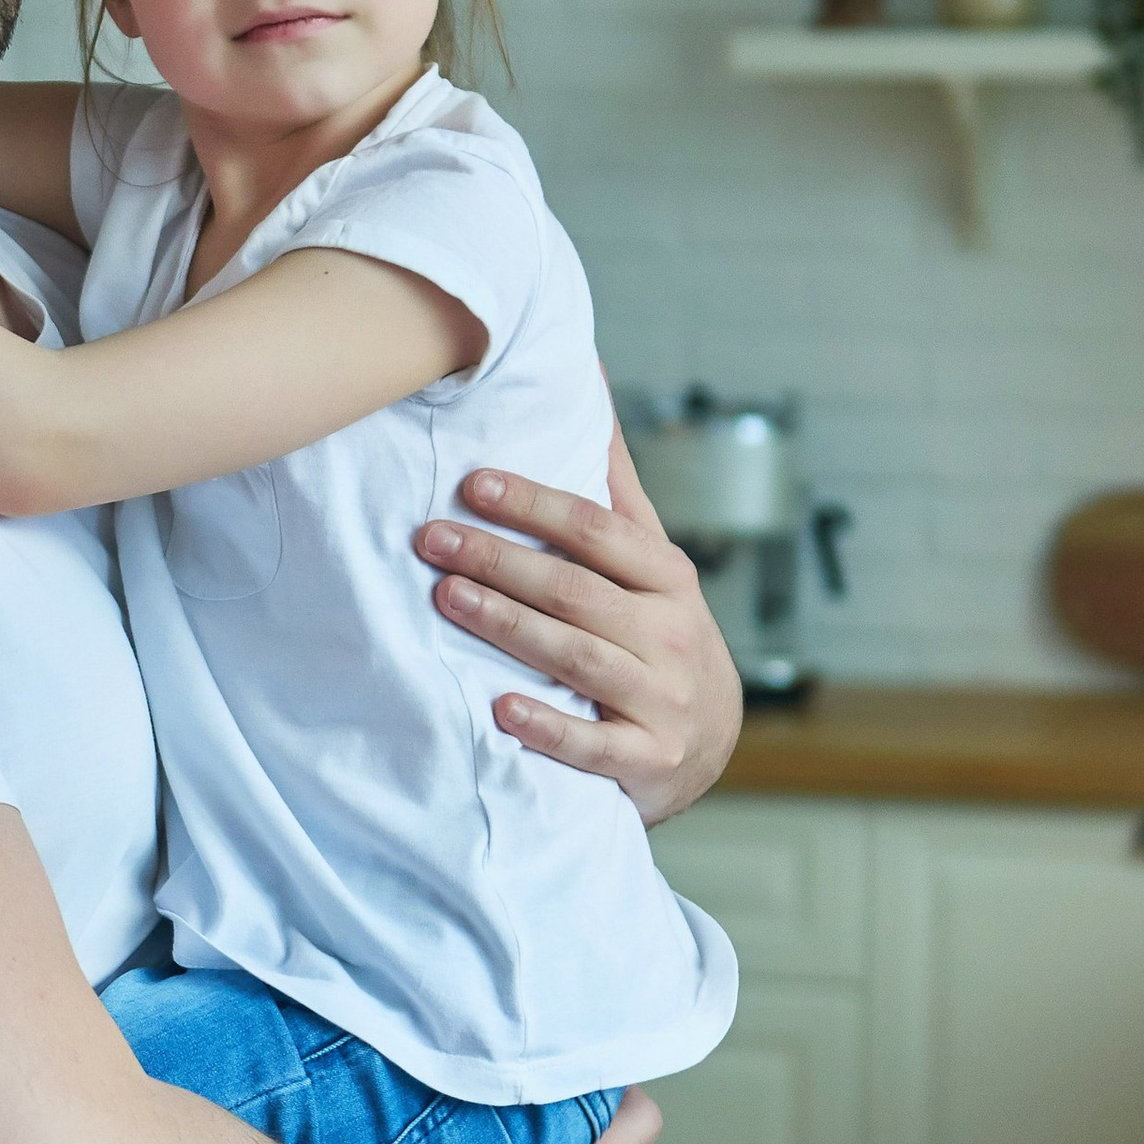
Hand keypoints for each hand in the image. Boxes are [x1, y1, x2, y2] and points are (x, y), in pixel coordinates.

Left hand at [415, 428, 741, 822]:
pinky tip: (499, 709)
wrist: (712, 744)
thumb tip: (591, 383)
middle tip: (431, 539)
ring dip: (509, 627)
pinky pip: (592, 744)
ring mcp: (661, 699)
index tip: (472, 483)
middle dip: (500, 561)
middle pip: (576, 590)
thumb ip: (615, 488)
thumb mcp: (653, 564)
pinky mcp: (646, 760)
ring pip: (577, 657)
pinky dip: (547, 728)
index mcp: (667, 578)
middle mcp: (669, 634)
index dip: (536, 505)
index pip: (598, 532)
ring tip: (447, 599)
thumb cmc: (661, 634)